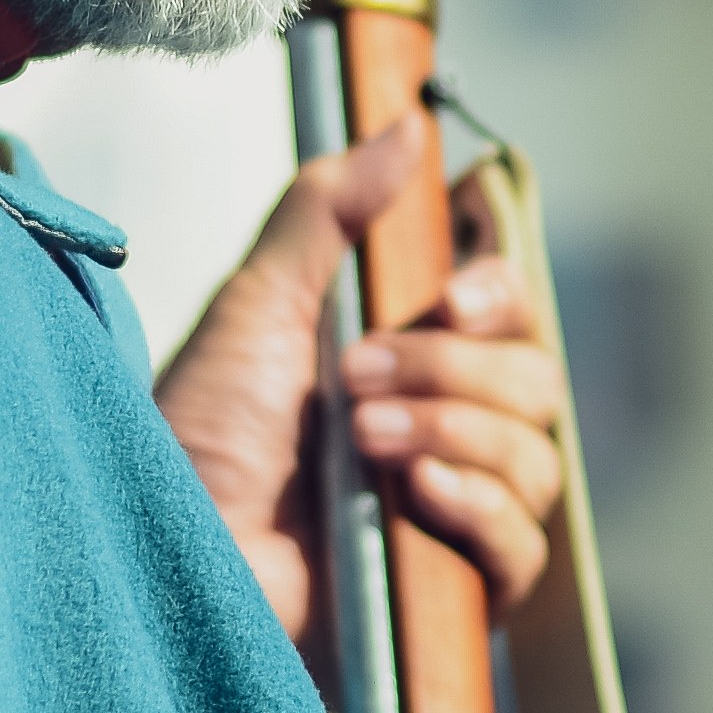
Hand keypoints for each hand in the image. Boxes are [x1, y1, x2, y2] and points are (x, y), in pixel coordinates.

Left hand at [156, 120, 573, 644]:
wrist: (175, 554)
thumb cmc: (198, 439)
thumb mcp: (256, 306)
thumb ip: (330, 210)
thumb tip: (408, 119)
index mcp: (404, 362)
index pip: (508, 312)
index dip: (498, 292)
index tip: (450, 294)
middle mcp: (442, 434)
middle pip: (535, 376)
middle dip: (452, 368)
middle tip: (356, 379)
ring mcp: (455, 516)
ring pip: (536, 454)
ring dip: (453, 432)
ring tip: (361, 441)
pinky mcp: (455, 593)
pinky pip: (524, 543)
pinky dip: (478, 507)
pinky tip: (414, 496)